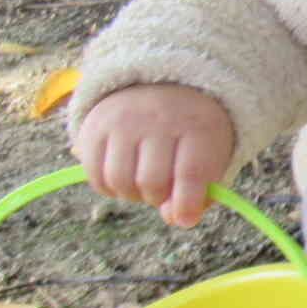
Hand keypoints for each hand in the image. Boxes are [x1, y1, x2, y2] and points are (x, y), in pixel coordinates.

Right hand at [74, 84, 234, 228]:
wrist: (163, 88)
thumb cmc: (193, 136)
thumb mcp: (211, 158)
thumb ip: (200, 194)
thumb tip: (175, 219)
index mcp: (198, 126)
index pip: (191, 172)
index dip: (187, 203)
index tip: (185, 218)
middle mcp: (158, 119)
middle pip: (152, 182)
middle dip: (159, 198)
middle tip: (164, 190)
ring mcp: (124, 121)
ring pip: (120, 181)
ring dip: (133, 195)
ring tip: (144, 183)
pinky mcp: (95, 128)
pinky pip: (96, 176)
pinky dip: (110, 188)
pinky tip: (125, 176)